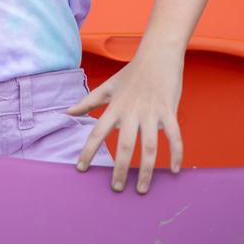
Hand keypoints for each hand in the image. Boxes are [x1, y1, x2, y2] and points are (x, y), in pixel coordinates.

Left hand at [69, 48, 183, 193]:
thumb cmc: (132, 72)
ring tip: (141, 189)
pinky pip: (174, 136)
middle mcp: (132, 111)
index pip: (97, 131)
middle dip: (120, 169)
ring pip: (149, 146)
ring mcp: (151, 112)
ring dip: (145, 170)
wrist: (157, 54)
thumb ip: (88, 102)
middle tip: (116, 189)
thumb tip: (67, 111)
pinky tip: (174, 171)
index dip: (88, 150)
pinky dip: (176, 153)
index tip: (81, 169)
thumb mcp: (108, 86)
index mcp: (115, 106)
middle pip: (125, 145)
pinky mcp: (169, 110)